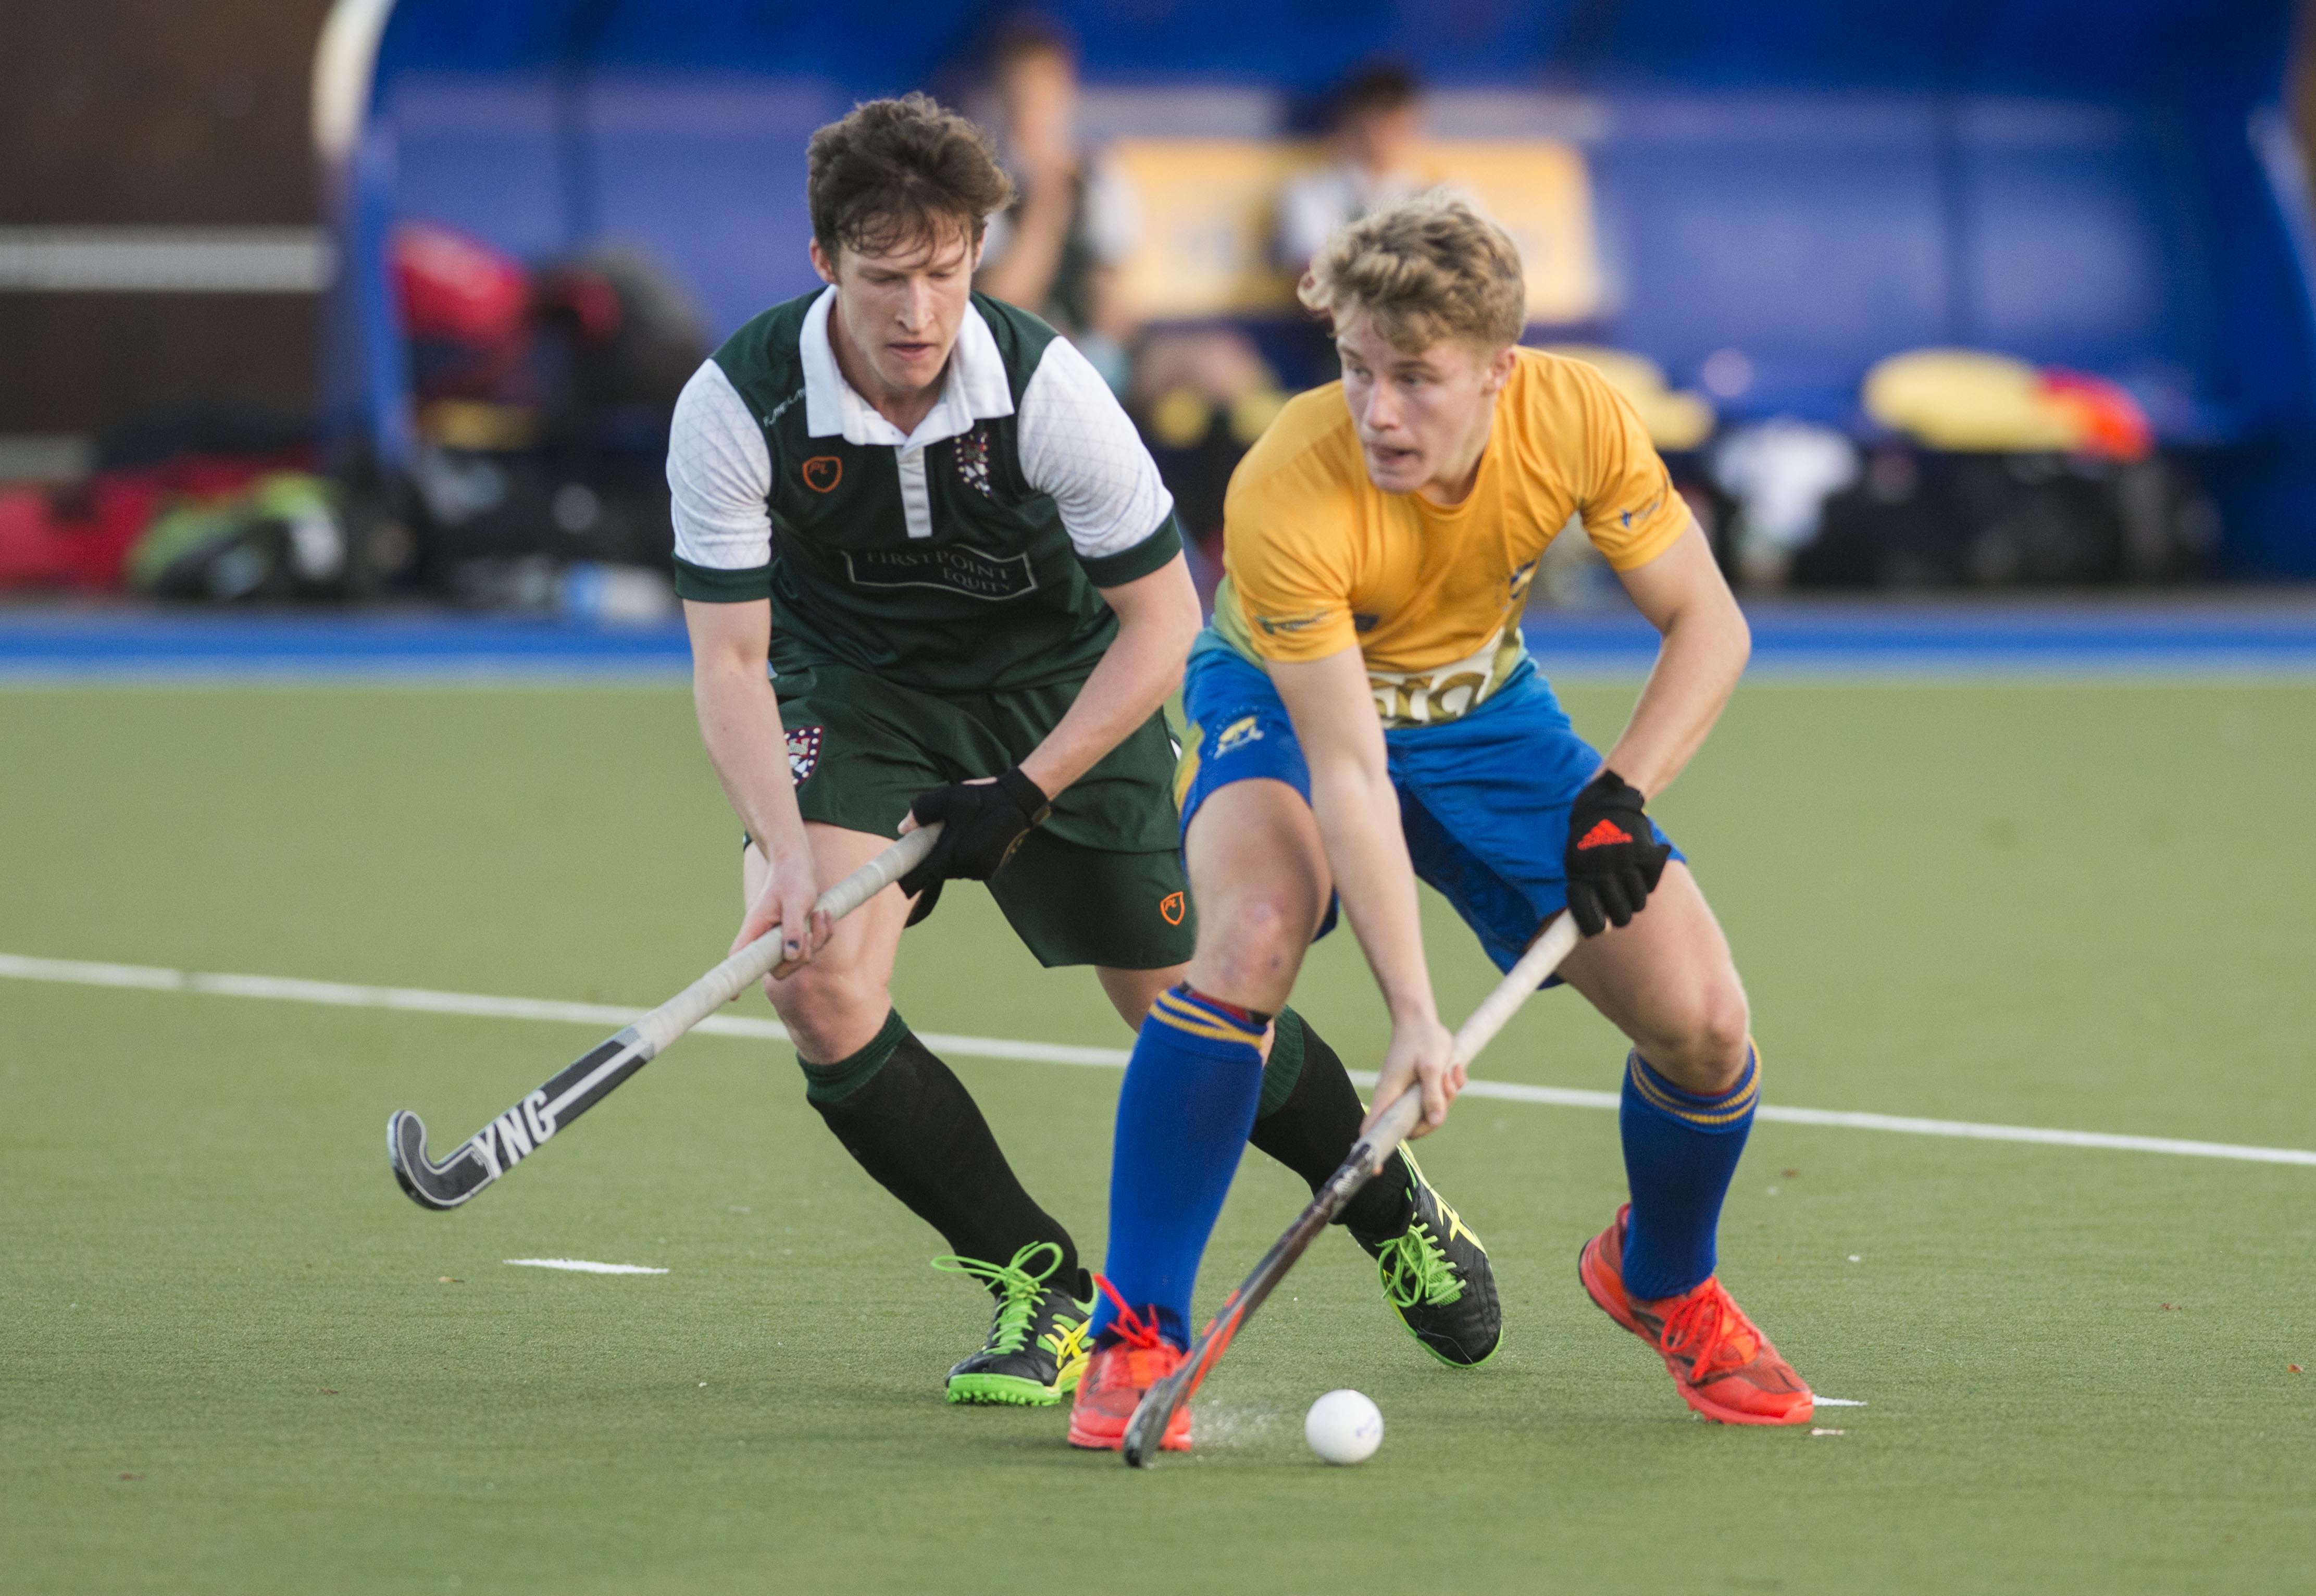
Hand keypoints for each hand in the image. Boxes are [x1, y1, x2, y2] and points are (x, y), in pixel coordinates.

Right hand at [733, 847, 831, 969]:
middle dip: (802, 955)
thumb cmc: (791, 878)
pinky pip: (815, 948)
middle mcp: (765, 939)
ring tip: (819, 913)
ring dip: (818, 939)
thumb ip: (793, 928)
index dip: (736, 980)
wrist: (797, 863)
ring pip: (801, 959)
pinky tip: (823, 914)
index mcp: (754, 929)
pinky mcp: (798, 937)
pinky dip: (823, 934)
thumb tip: (792, 954)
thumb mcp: (794, 900)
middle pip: (780, 969)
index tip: (733, 998)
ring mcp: (781, 940)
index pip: (740, 960)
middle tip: (811, 929)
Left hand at [896, 767, 1049, 896]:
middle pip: (939, 872)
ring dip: (948, 858)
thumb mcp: (949, 797)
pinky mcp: (991, 870)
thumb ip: (922, 811)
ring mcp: (982, 871)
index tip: (898, 880)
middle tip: (929, 840)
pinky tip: (969, 839)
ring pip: (953, 870)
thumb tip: (903, 829)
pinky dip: (963, 858)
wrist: (1020, 801)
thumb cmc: (982, 798)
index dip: (909, 878)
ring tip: (955, 835)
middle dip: (931, 859)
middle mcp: (969, 868)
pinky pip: (968, 868)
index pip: (925, 874)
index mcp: (955, 853)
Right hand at [1362, 1012, 1459, 1139]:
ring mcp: (1408, 1096)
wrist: (1423, 1020)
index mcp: (1389, 1095)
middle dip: (1435, 1115)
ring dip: (1446, 1098)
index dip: (1373, 1150)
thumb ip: (1433, 1095)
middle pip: (1413, 1127)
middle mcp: (1396, 1099)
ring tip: (1450, 1072)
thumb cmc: (1422, 1040)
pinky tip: (1454, 1070)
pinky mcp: (1421, 1091)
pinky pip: (1438, 1102)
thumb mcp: (1432, 1067)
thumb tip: (1435, 1122)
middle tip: (1446, 1087)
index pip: (1375, 1128)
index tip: (1375, 1171)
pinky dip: (1449, 1090)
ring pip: (1430, 1114)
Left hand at [1564, 769, 1671, 936]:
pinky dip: (1648, 879)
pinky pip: (1652, 883)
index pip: (1590, 919)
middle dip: (1619, 915)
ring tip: (1627, 880)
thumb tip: (1599, 927)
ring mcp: (1626, 862)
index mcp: (1581, 875)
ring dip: (1635, 897)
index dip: (1595, 928)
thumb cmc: (1589, 838)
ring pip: (1639, 902)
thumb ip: (1585, 892)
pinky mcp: (1647, 854)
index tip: (1600, 928)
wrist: (1608, 802)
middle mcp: (1603, 870)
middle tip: (1619, 906)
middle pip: (1621, 916)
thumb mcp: (1576, 862)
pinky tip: (1639, 866)